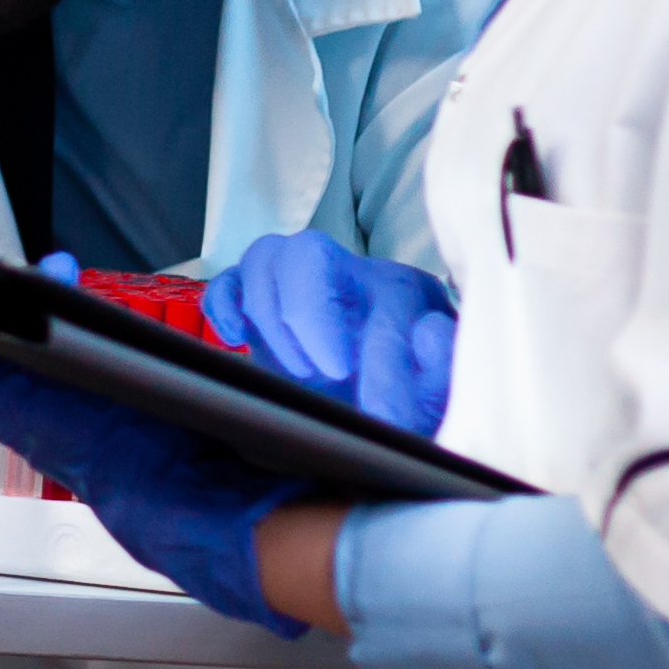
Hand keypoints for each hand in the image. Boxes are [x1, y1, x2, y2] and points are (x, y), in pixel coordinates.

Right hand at [204, 230, 458, 431]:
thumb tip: (428, 334)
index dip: (383, 363)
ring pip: (264, 259)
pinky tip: (235, 338)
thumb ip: (446, 365)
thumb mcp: (442, 387)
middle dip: (308, 312)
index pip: (384, 304)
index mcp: (399, 291)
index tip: (385, 416)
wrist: (388, 402)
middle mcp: (344, 275)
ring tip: (296, 372)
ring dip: (269, 316)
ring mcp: (295, 286)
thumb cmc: (413, 392)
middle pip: (308, 253)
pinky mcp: (258, 307)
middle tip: (328, 373)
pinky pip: (227, 282)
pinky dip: (223, 305)